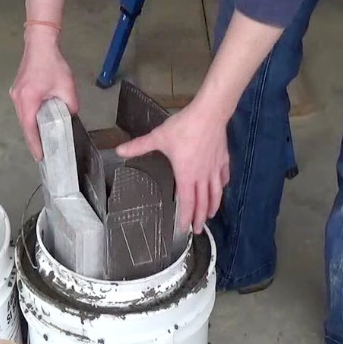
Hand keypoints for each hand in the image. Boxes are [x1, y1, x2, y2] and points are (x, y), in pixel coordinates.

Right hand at [9, 27, 78, 160]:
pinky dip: (30, 119)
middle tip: (43, 153)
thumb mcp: (67, 88)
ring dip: (32, 130)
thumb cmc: (53, 64)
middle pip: (25, 126)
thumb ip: (70, 106)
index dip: (35, 145)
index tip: (40, 157)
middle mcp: (18, 99)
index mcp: (28, 100)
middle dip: (33, 140)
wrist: (40, 43)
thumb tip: (70, 116)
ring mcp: (15, 95)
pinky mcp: (17, 91)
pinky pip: (24, 110)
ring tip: (42, 142)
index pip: (30, 129)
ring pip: (23, 118)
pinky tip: (39, 124)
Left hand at [115, 100, 229, 234]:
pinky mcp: (223, 159)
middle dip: (200, 218)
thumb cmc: (184, 127)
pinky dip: (222, 185)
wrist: (209, 114)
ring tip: (211, 214)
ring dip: (213, 206)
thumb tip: (119, 150)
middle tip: (198, 230)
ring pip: (216, 193)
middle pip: (203, 202)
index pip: (187, 202)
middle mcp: (202, 177)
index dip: (186, 217)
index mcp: (186, 175)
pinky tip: (221, 187)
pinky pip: (223, 177)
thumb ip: (139, 147)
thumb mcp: (158, 137)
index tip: (183, 228)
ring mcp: (214, 169)